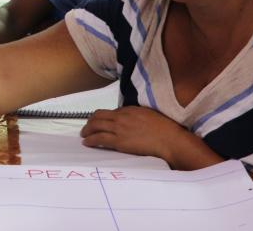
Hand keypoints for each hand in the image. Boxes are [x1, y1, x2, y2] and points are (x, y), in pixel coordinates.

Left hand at [80, 106, 194, 161]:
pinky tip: (87, 142)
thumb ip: (137, 116)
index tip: (100, 122)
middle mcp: (121, 117)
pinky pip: (99, 139)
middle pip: (98, 116)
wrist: (168, 139)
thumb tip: (131, 120)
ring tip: (84, 135)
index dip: (103, 117)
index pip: (110, 112)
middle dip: (90, 121)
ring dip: (87, 130)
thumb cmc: (164, 129)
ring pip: (96, 126)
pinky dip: (90, 140)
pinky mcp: (119, 141)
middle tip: (87, 127)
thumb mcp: (149, 115)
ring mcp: (119, 128)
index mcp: (129, 109)